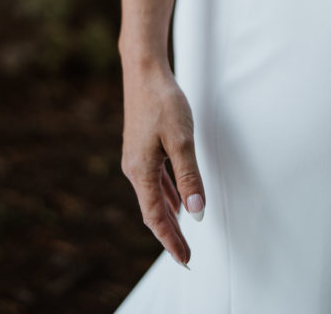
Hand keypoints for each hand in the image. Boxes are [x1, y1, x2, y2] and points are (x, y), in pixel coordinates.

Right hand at [120, 61, 205, 266]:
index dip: (170, 240)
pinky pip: (153, 181)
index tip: (184, 259)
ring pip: (152, 196)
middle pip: (152, 210)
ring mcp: (136, 157)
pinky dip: (165, 195)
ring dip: (168, 216)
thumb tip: (196, 213)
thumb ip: (189, 176)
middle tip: (185, 257)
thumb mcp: (181, 139)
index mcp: (141, 171)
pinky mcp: (140, 147)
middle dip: (169, 234)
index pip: (155, 217)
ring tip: (182, 235)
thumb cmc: (163, 102)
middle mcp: (134, 168)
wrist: (144, 71)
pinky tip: (176, 199)